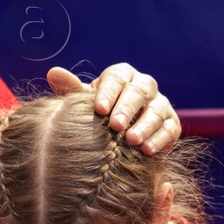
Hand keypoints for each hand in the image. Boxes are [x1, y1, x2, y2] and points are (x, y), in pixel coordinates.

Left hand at [47, 62, 180, 153]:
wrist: (118, 137)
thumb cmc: (97, 115)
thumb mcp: (84, 103)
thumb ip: (71, 89)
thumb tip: (53, 72)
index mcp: (121, 76)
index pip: (117, 77)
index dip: (109, 91)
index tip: (98, 109)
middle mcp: (144, 86)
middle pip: (139, 91)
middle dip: (127, 108)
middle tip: (116, 126)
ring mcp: (159, 104)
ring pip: (157, 109)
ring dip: (145, 125)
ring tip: (132, 141)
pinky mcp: (171, 123)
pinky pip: (169, 128)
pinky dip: (160, 139)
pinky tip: (147, 151)